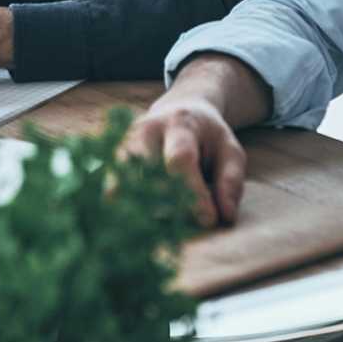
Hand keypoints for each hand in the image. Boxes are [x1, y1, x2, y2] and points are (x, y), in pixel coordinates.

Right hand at [122, 89, 246, 227]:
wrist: (177, 111)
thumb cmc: (207, 138)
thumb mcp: (230, 151)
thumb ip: (230, 181)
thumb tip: (225, 216)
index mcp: (178, 125)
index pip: (180, 160)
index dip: (192, 192)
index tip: (208, 220)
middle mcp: (143, 132)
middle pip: (146, 173)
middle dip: (164, 204)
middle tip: (181, 226)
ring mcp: (123, 145)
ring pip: (123, 183)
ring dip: (140, 210)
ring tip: (155, 230)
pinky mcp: (111, 159)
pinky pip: (112, 189)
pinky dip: (123, 208)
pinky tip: (133, 226)